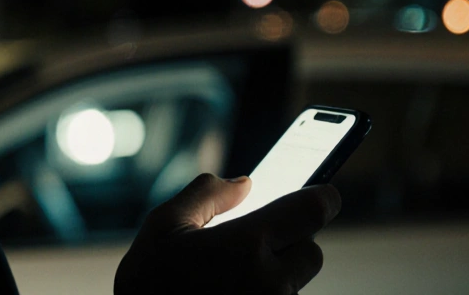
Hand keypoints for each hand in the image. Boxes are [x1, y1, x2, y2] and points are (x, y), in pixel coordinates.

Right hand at [114, 173, 340, 294]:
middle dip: (292, 241)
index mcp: (245, 244)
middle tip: (257, 241)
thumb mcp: (164, 225)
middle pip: (312, 251)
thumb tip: (244, 183)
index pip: (314, 212)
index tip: (321, 195)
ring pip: (296, 283)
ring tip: (234, 276)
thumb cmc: (146, 283)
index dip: (322, 198)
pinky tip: (233, 292)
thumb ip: (207, 194)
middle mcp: (267, 282)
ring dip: (278, 274)